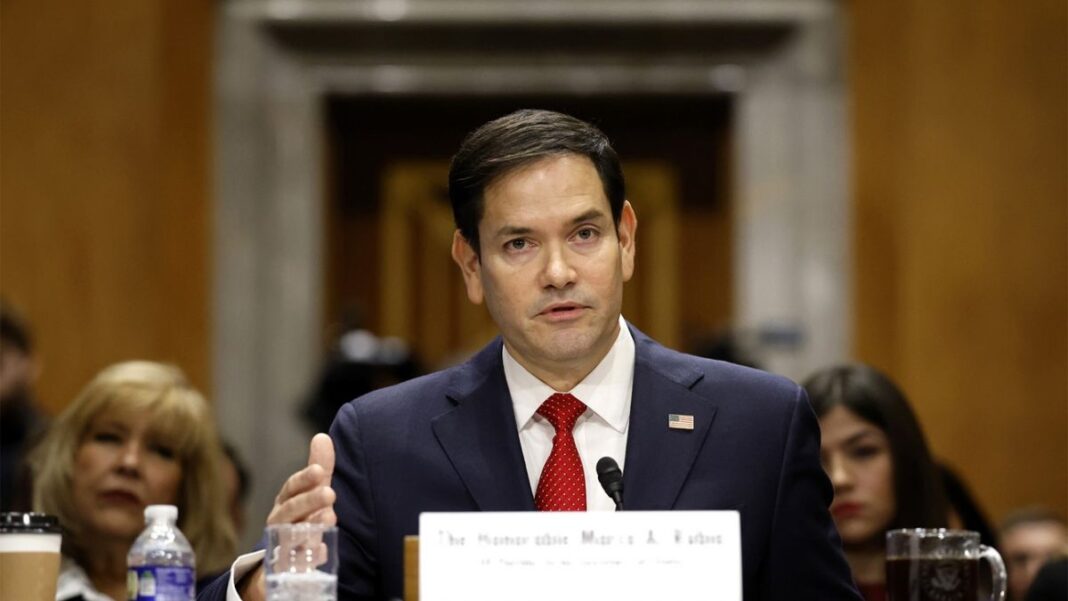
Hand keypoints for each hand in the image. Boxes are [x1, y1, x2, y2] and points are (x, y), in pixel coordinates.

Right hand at [237, 434, 335, 599]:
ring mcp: (281, 545)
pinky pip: (297, 564)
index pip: (290, 489)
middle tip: (329, 493)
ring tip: (329, 518)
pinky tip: (323, 549)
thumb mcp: (308, 494)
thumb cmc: (298, 520)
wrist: (278, 563)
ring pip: (292, 536)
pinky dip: (309, 557)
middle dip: (308, 502)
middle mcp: (279, 523)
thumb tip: (323, 436)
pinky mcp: (288, 568)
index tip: (319, 471)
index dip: (303, 479)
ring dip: (310, 527)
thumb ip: (318, 469)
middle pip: (290, 512)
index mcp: (284, 503)